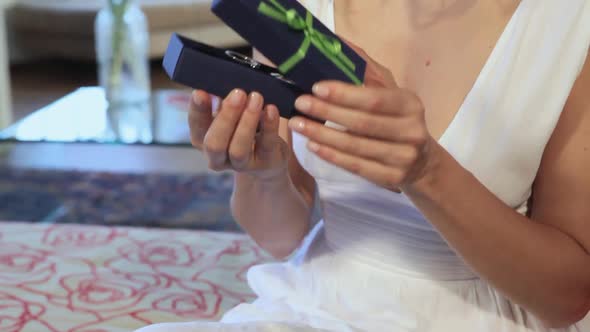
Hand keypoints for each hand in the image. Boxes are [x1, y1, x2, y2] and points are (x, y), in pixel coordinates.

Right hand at [188, 89, 288, 179]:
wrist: (269, 157)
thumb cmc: (244, 126)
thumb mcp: (232, 112)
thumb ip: (225, 99)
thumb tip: (226, 76)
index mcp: (203, 140)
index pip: (196, 127)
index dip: (197, 110)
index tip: (200, 92)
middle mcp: (217, 157)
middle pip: (214, 143)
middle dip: (226, 117)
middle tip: (238, 93)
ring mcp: (240, 164)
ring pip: (238, 149)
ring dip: (247, 121)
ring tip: (256, 97)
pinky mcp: (264, 163)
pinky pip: (266, 145)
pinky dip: (269, 126)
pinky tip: (271, 109)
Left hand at [287, 50, 439, 191]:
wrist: (422, 161)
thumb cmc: (398, 120)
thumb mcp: (392, 94)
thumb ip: (368, 73)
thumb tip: (340, 46)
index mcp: (410, 105)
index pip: (374, 99)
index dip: (344, 94)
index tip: (316, 87)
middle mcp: (411, 132)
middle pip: (362, 124)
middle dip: (326, 112)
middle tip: (300, 104)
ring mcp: (403, 158)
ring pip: (355, 147)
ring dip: (322, 135)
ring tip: (298, 124)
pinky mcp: (392, 179)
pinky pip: (356, 166)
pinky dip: (331, 155)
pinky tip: (312, 145)